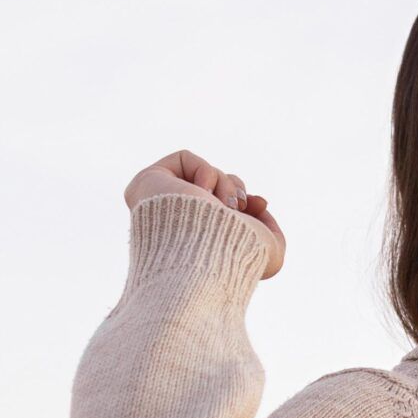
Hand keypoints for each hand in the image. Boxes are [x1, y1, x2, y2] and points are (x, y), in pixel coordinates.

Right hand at [124, 149, 286, 279]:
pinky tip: (200, 196)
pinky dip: (204, 173)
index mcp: (195, 241)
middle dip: (234, 189)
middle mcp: (173, 223)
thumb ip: (269, 230)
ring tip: (223, 206)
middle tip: (238, 206)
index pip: (221, 206)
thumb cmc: (236, 258)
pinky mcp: (146, 183)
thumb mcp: (271, 254)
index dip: (244, 199)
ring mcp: (157, 203)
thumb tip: (257, 204)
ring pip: (203, 174)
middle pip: (212, 186)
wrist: (208, 252)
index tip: (261, 204)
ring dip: (224, 183)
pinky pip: (184, 159)